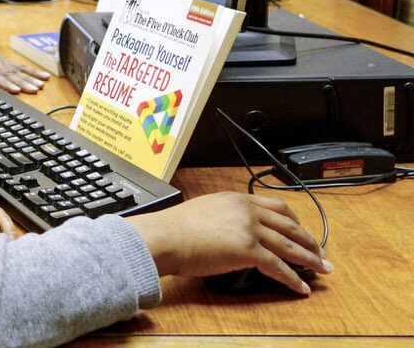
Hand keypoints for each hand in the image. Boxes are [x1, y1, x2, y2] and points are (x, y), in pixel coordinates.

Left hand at [0, 23, 49, 93]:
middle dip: (22, 82)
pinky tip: (43, 76)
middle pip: (9, 73)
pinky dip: (31, 71)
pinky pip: (19, 65)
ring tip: (41, 86)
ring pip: (16, 69)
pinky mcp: (3, 60)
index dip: (4, 83)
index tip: (15, 90)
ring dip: (29, 78)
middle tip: (34, 90)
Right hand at [126, 192, 332, 294]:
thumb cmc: (176, 228)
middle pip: (290, 225)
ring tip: (322, 270)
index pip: (276, 206)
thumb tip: (230, 233)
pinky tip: (301, 287)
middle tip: (320, 252)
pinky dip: (293, 279)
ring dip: (310, 259)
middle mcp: (247, 210)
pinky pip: (279, 267)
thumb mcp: (204, 211)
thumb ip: (224, 217)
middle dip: (309, 240)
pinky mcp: (248, 250)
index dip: (294, 221)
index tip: (301, 231)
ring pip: (290, 245)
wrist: (166, 236)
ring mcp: (250, 229)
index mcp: (237, 199)